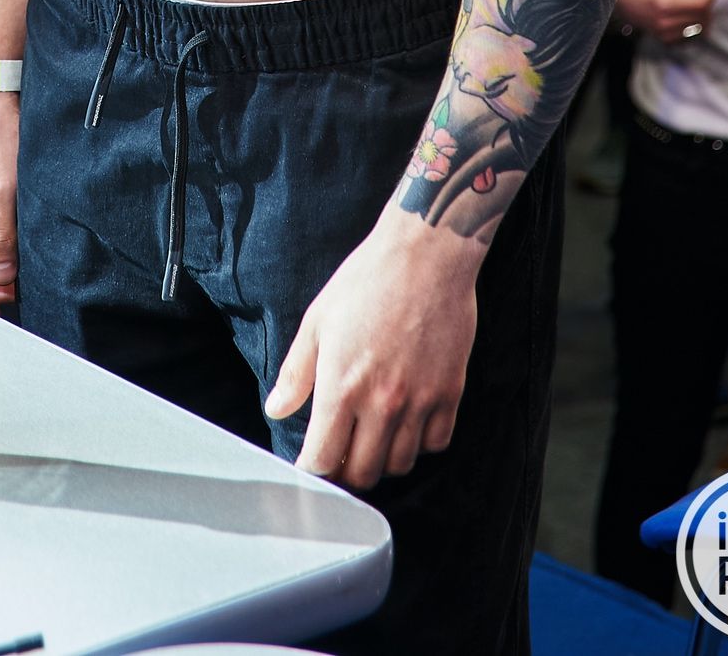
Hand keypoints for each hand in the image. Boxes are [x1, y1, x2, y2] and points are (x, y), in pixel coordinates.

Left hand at [265, 204, 484, 489]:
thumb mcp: (318, 320)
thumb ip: (297, 373)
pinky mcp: (450, 392)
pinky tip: (407, 422)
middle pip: (363, 473)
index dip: (313, 469)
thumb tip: (277, 409)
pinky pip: (436, 443)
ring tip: (372, 438)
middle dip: (346, 472)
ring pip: (400, 464)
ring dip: (382, 459)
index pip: (324, 459)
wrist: (425, 254)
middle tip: (341, 454)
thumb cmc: (367, 280)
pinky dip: (420, 443)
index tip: (310, 463)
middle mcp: (382, 402)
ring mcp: (420, 401)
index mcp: (342, 386)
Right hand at [619, 0, 717, 44]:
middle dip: (709, 7)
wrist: (630, 5)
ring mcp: (667, 34)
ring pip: (702, 30)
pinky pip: (694, 39)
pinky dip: (697, 29)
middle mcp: (666, 22)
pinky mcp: (668, 43)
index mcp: (667, 3)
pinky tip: (690, 19)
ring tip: (697, 8)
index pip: (702, 4)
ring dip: (705, 19)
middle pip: (703, 17)